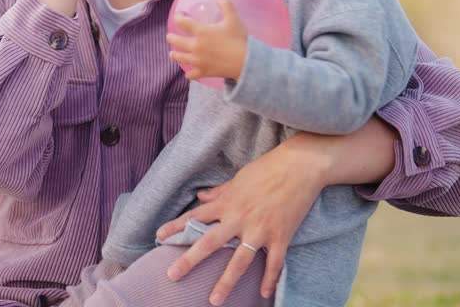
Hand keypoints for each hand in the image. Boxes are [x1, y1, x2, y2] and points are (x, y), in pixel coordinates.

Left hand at [153, 138, 327, 303]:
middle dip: (189, 260)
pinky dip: (269, 280)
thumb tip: (201, 197)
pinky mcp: (281, 236)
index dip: (175, 227)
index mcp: (227, 202)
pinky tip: (263, 294)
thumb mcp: (239, 178)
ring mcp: (260, 229)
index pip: (195, 216)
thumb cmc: (268, 168)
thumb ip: (220, 192)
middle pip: (210, 243)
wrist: (301, 166)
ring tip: (214, 300)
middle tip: (172, 275)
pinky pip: (273, 263)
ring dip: (226, 282)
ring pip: (239, 261)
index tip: (158, 237)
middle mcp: (239, 218)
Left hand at [166, 0, 247, 80]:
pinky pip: (192, 74)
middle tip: (170, 36)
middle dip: (171, 38)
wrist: (245, 62)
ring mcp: (198, 60)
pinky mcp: (203, 72)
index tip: (179, 16)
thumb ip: (226, 5)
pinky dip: (189, 74)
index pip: (182, 22)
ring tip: (172, 54)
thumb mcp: (233, 19)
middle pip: (176, 41)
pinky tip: (188, 73)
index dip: (178, 17)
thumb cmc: (238, 39)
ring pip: (181, 58)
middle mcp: (195, 46)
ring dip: (175, 55)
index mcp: (200, 32)